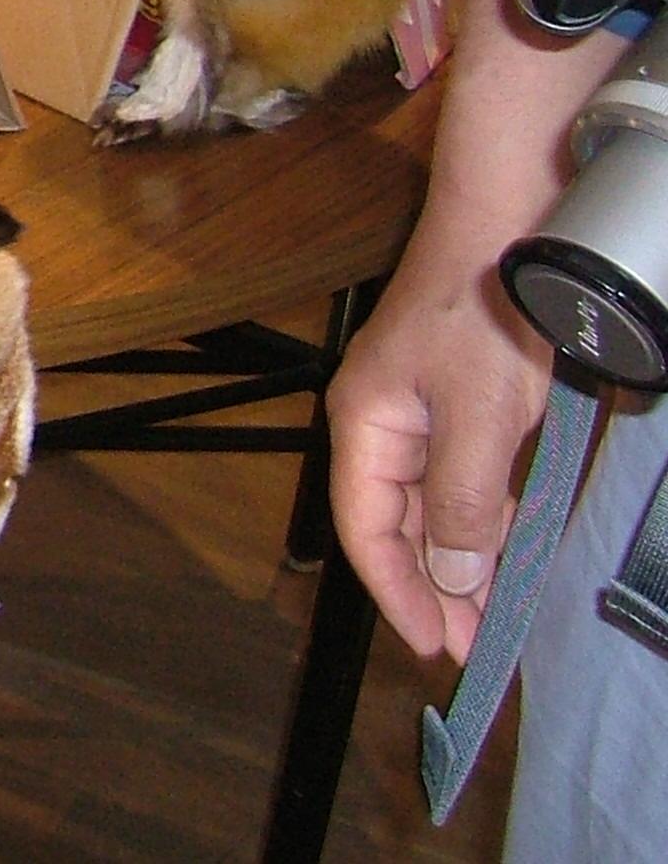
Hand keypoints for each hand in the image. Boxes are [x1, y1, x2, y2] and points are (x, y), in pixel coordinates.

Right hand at [328, 243, 549, 661]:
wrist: (508, 228)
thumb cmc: (484, 315)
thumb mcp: (480, 419)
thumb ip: (464, 502)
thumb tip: (452, 579)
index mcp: (364, 425)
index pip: (367, 529)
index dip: (397, 592)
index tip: (434, 644)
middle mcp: (379, 423)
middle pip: (394, 522)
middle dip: (428, 587)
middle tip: (466, 644)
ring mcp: (415, 410)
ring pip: (427, 503)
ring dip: (455, 557)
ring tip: (485, 611)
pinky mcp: (452, 400)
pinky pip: (456, 476)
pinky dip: (477, 518)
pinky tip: (501, 544)